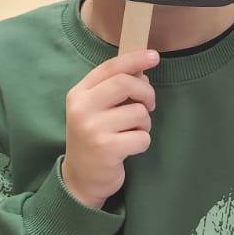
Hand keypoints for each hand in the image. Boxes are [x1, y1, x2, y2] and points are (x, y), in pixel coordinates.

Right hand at [60, 50, 159, 209]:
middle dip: (146, 92)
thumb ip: (113, 89)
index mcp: (79, 94)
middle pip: (126, 83)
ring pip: (139, 112)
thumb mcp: (95, 109)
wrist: (81, 178)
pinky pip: (142, 137)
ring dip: (144, 123)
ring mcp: (93, 128)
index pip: (110, 68)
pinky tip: (129, 148)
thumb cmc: (94, 138)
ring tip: (131, 132)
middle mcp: (82, 108)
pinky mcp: (106, 148)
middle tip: (149, 104)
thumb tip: (142, 71)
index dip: (135, 59)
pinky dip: (142, 142)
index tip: (154, 56)